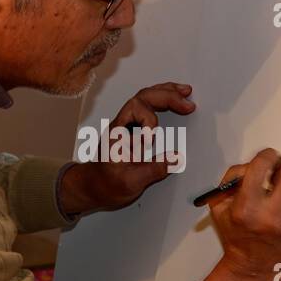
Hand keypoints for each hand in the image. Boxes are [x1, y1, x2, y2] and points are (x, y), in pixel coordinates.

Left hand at [60, 82, 195, 215]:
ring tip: (185, 92)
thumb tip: (175, 158)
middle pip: (143, 97)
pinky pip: (147, 106)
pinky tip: (174, 100)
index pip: (134, 110)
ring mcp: (127, 125)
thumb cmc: (105, 184)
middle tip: (187, 102)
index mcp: (117, 132)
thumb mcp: (130, 183)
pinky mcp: (133, 129)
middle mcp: (121, 124)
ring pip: (145, 98)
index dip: (149, 121)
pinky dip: (163, 99)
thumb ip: (153, 170)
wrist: (92, 187)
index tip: (152, 140)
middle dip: (166, 96)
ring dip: (166, 92)